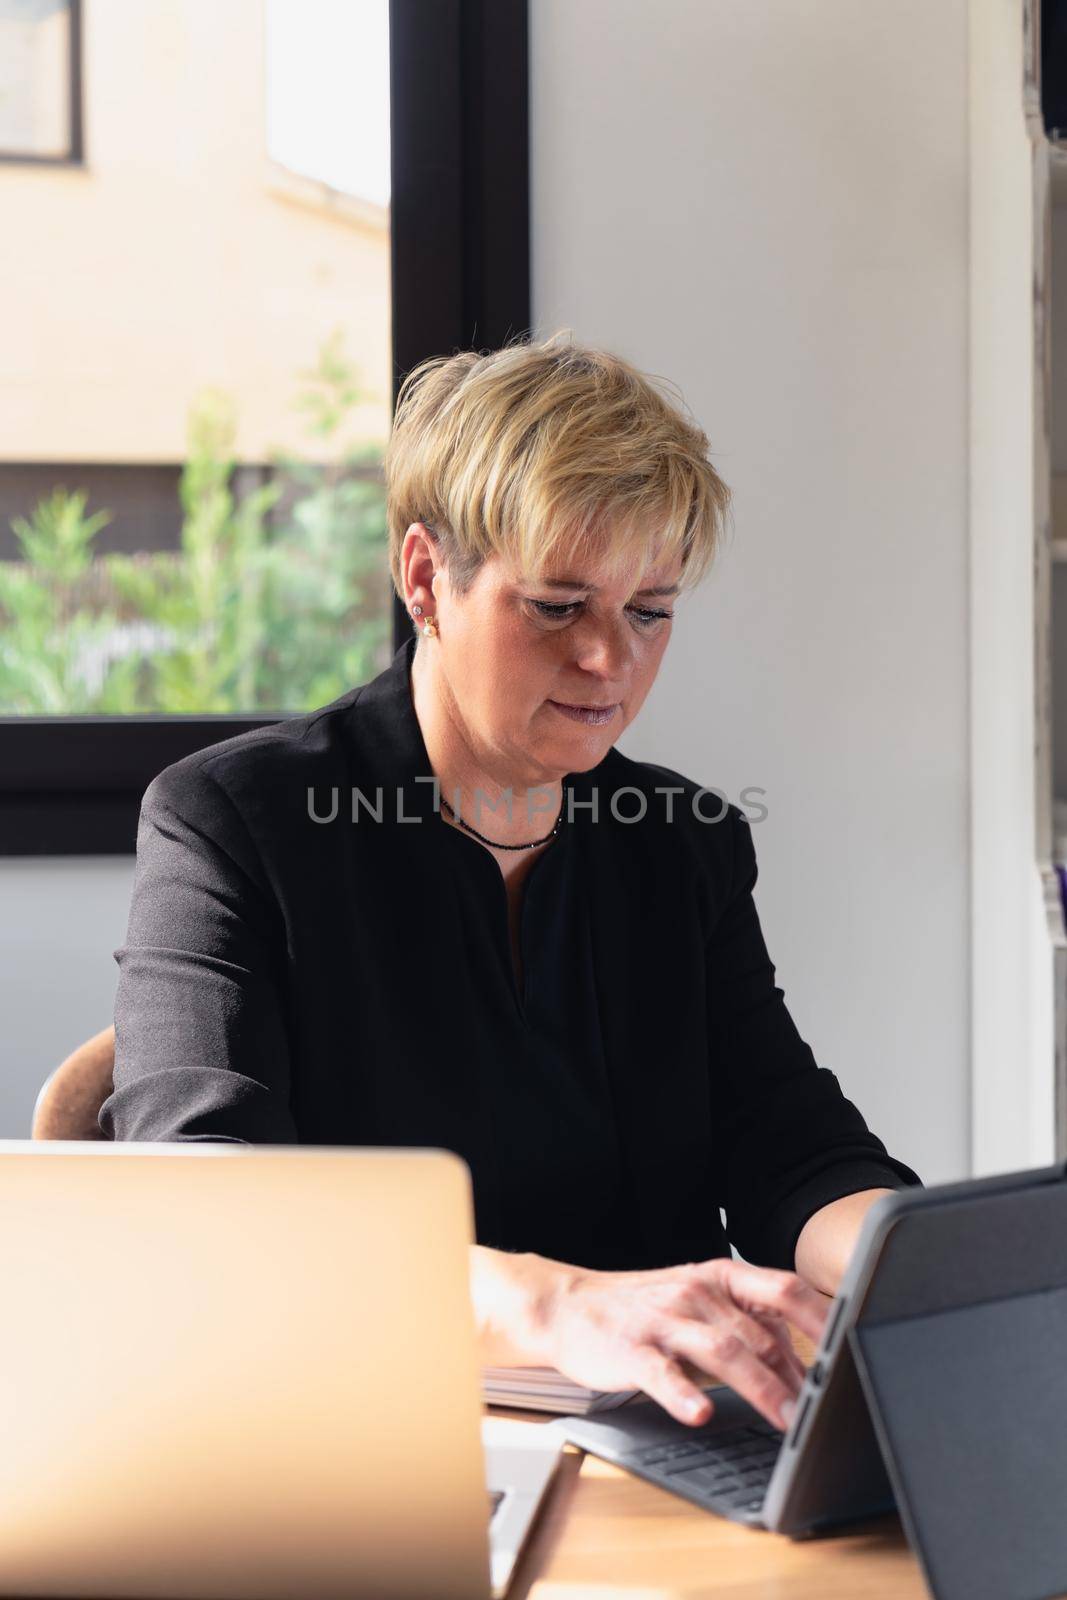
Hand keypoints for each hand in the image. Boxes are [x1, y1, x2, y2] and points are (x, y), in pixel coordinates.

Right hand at [538, 1256, 828, 1429]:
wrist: (569, 1304)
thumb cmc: (644, 1309)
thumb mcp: (702, 1306)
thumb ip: (752, 1330)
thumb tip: (808, 1368)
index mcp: (720, 1278)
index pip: (783, 1289)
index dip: (823, 1314)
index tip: (857, 1339)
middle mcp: (696, 1293)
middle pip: (759, 1332)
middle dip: (796, 1375)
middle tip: (828, 1411)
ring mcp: (663, 1320)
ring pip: (721, 1350)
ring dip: (759, 1386)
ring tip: (786, 1420)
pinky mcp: (630, 1349)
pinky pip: (660, 1372)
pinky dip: (682, 1394)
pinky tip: (699, 1413)